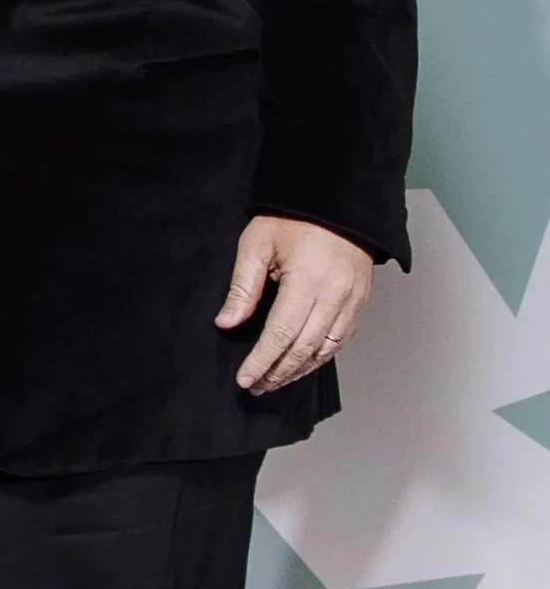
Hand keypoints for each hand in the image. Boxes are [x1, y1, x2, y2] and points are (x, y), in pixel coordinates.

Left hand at [218, 215, 373, 392]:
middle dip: (277, 372)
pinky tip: (302, 365)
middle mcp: (335, 297)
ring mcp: (352, 301)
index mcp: (308, 282)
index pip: (281, 335)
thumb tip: (227, 322)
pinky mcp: (360, 302)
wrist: (338, 202)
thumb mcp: (257, 244)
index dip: (262, 361)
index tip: (244, 379)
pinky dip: (320, 358)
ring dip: (298, 370)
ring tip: (274, 381)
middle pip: (303, 349)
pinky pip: (340, 340)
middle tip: (256, 386)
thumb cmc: (293, 219)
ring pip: (324, 350)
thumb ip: (243, 287)